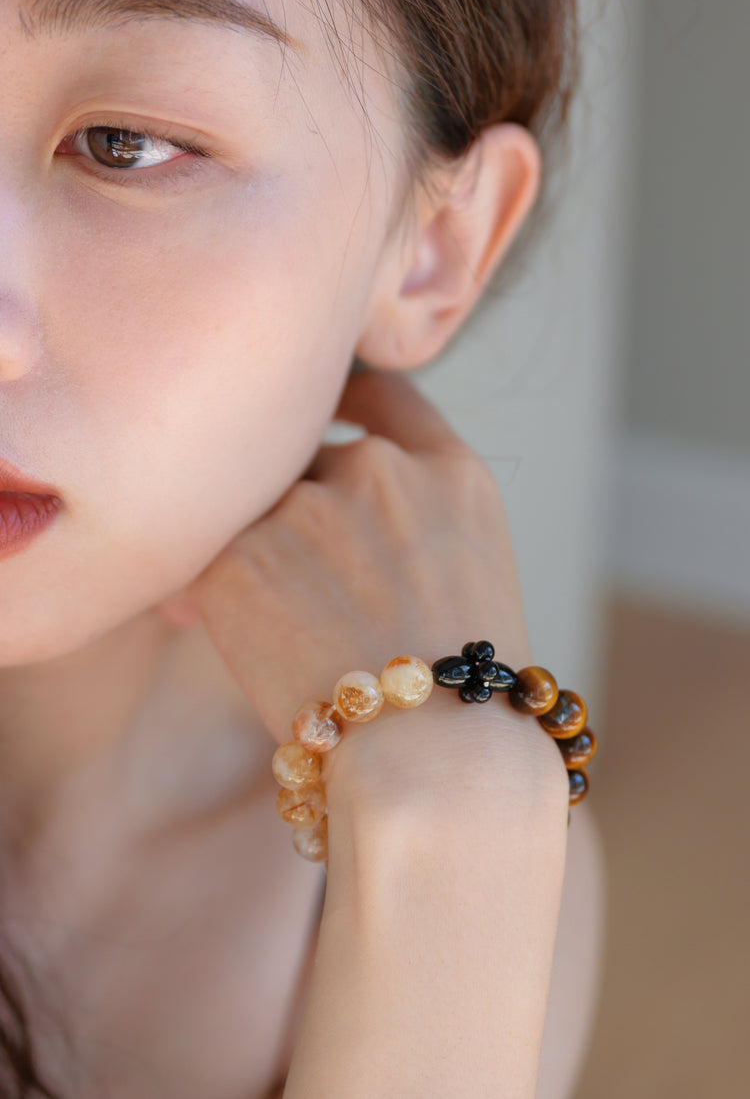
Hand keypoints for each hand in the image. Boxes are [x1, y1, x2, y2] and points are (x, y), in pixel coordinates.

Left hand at [173, 367, 566, 831]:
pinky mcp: (239, 555)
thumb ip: (412, 517)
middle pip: (305, 460)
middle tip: (288, 573)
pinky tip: (201, 626)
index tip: (318, 419)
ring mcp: (309, 506)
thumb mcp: (472, 574)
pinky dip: (198, 586)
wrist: (435, 759)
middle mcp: (379, 469)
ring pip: (251, 510)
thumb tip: (324, 513)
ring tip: (263, 623)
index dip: (345, 404)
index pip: (384, 396)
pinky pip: (200, 554)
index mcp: (450, 472)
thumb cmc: (465, 697)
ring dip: (246, 552)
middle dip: (291, 508)